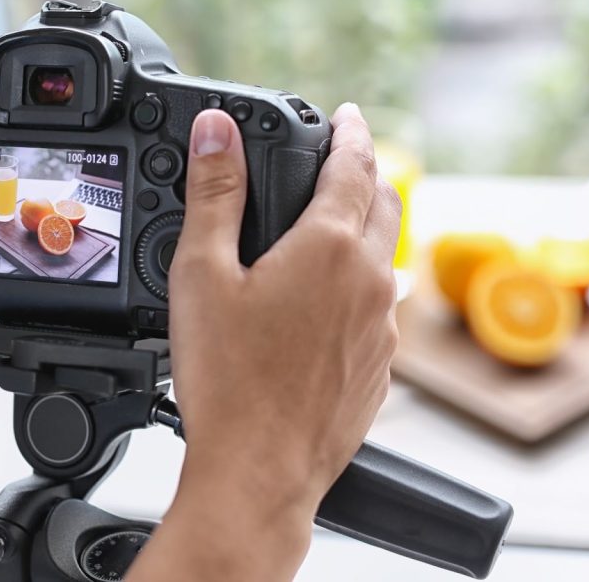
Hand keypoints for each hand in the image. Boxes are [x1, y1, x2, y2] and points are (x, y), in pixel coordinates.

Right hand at [127, 104, 400, 581]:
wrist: (259, 474)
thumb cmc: (227, 382)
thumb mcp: (203, 274)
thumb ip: (215, 193)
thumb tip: (218, 130)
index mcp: (330, 248)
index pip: (354, 164)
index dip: (349, 131)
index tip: (347, 115)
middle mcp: (370, 282)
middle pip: (384, 203)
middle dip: (367, 172)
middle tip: (345, 159)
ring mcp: (382, 328)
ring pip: (386, 258)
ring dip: (366, 230)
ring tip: (332, 228)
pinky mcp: (380, 367)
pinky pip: (380, 307)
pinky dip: (361, 284)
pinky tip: (327, 303)